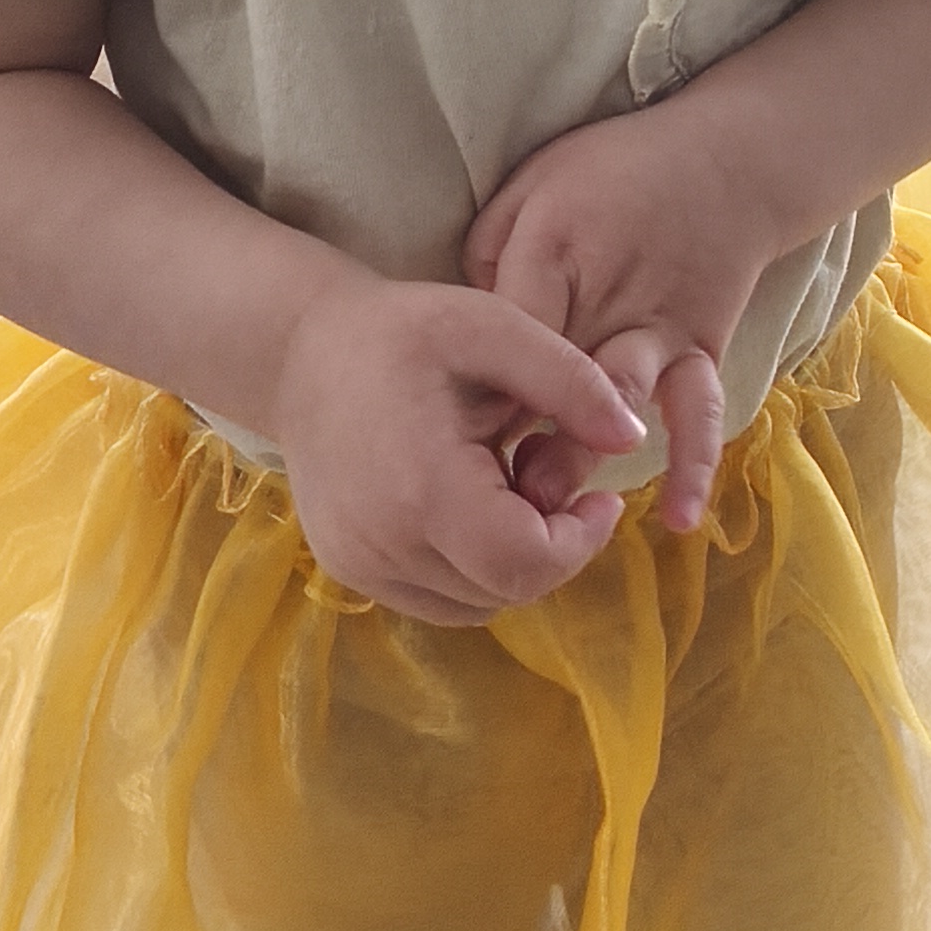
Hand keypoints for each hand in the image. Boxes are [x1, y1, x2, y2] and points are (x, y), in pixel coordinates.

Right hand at [264, 265, 648, 624]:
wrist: (298, 352)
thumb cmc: (400, 331)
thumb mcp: (492, 326)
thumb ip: (570, 381)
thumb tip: (632, 440)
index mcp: (422, 487)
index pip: (526, 563)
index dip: (581, 541)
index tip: (600, 495)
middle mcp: (384, 545)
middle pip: (507, 589)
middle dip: (552, 546)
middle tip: (547, 476)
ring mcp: (361, 567)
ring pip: (476, 604)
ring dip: (512, 561)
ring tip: (504, 485)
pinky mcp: (351, 573)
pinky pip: (438, 599)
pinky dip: (472, 569)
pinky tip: (467, 505)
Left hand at [464, 103, 786, 539]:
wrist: (729, 163)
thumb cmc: (611, 173)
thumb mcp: (530, 186)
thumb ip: (490, 258)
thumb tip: (471, 336)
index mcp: (551, 248)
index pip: (500, 329)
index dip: (470, 386)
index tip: (443, 434)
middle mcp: (606, 294)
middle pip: (555, 377)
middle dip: (521, 437)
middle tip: (486, 493)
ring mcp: (658, 327)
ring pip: (618, 402)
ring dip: (584, 455)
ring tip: (554, 507)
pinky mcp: (700, 350)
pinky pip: (699, 413)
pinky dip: (692, 465)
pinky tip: (676, 519)